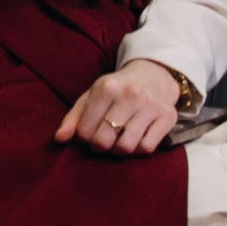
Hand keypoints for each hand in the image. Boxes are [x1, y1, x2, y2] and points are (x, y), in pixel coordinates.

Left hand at [55, 60, 181, 155]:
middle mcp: (130, 95)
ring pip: (126, 147)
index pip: (85, 131)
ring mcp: (150, 105)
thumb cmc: (117, 90)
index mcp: (106, 88)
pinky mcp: (167, 116)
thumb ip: (73, 117)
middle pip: (104, 141)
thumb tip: (59, 139)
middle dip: (100, 147)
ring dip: (119, 150)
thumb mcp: (92, 96)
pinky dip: (138, 150)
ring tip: (118, 141)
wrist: (154, 75)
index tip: (90, 134)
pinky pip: (147, 148)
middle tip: (103, 142)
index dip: (84, 138)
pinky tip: (136, 139)